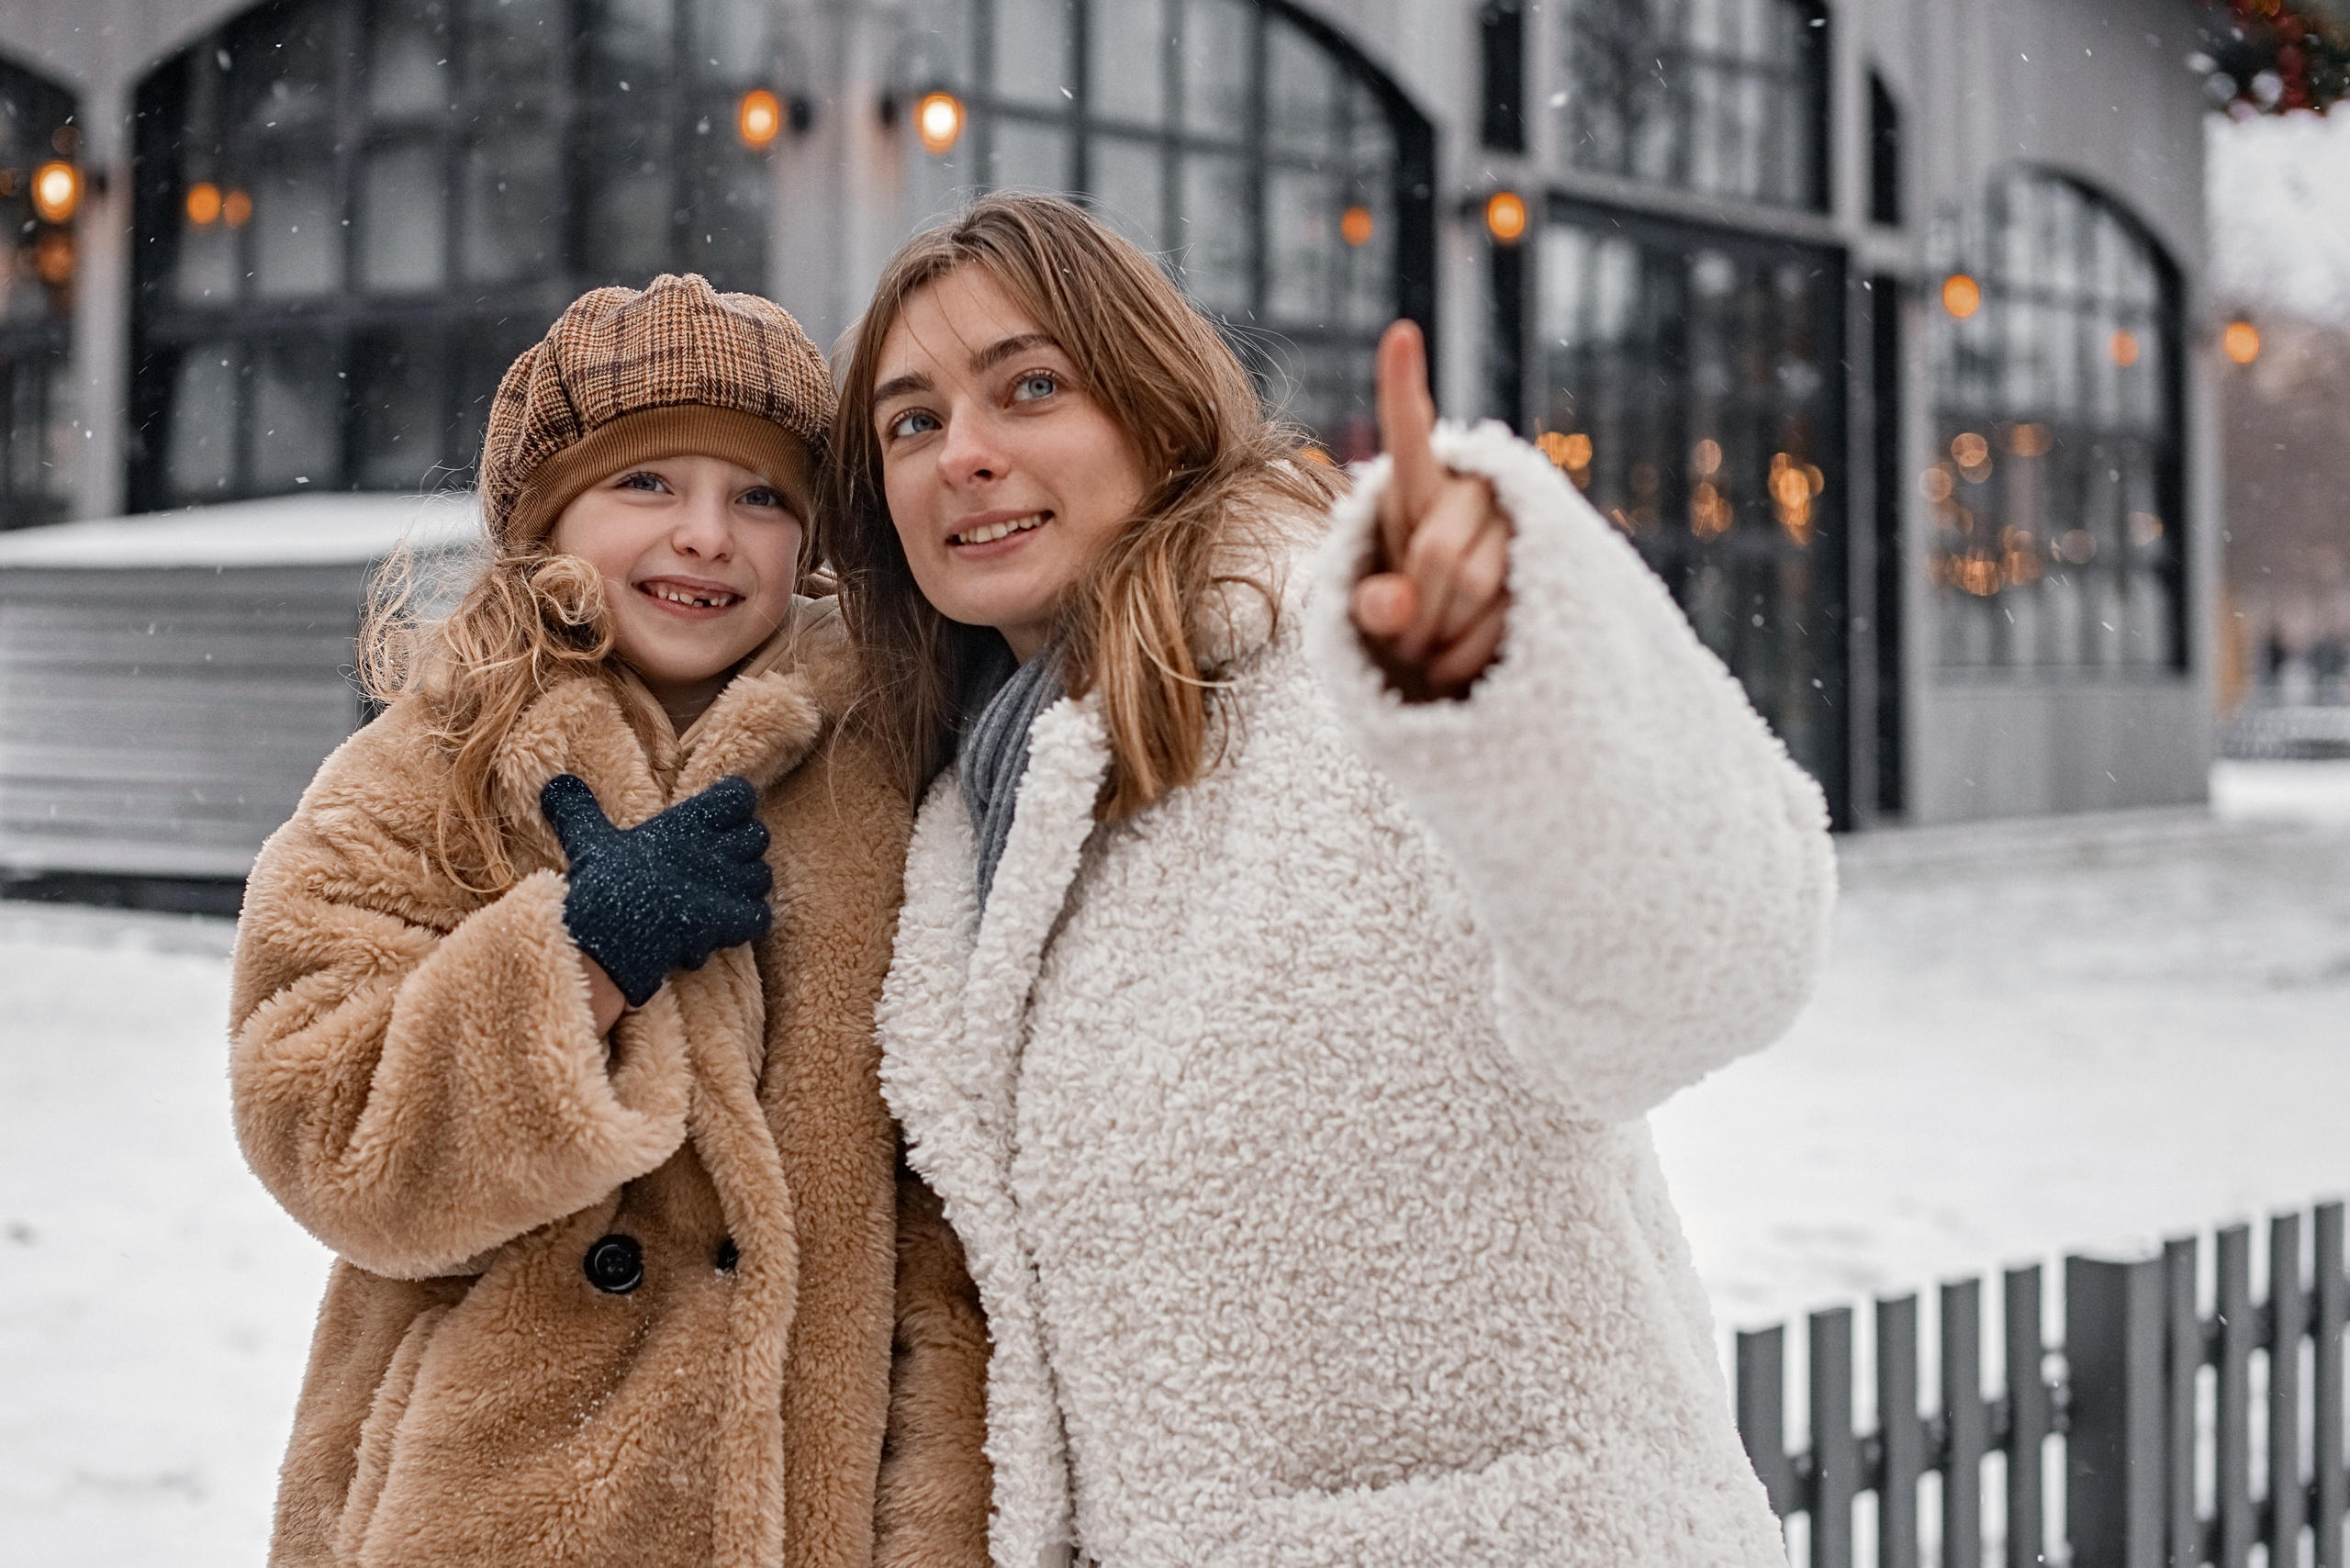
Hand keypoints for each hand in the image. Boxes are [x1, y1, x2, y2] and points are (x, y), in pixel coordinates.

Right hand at [540, 773, 773, 1009]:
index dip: (735, 806)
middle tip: (719, 865)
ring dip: (745, 888)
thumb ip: (578, 810)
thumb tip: (556, 784)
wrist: (611, 940)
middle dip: (743, 850)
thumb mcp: (588, 842)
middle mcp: (713, 849)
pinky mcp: (732, 921)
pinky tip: (724, 929)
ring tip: (720, 899)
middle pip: (758, 835)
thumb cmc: (601, 888)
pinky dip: (748, 922)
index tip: (720, 818)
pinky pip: (761, 915)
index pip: (739, 795)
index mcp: (685, 823)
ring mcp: (726, 885)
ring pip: (762, 876)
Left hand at [1350, 320, 1513, 700]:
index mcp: (1419, 485)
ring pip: (1476, 586)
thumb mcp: (1372, 609)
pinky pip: (1504, 617)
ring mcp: (1517, 525)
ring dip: (1441, 636)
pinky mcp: (1548, 567)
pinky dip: (1467, 656)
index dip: (1402, 387)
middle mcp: (1475, 490)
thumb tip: (1396, 608)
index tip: (1399, 334)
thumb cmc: (1403, 613)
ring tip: (1426, 652)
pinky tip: (1454, 665)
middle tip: (1403, 644)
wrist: (1456, 644)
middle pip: (1438, 555)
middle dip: (1415, 612)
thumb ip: (1372, 604)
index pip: (1409, 435)